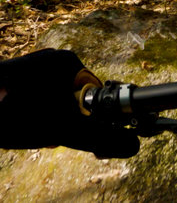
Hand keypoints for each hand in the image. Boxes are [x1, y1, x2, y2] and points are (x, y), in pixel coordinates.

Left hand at [0, 49, 139, 157]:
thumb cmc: (11, 113)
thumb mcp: (62, 130)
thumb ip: (101, 137)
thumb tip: (134, 146)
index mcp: (69, 62)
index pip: (95, 95)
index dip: (89, 119)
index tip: (74, 134)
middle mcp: (52, 59)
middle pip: (74, 100)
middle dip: (63, 122)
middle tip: (44, 132)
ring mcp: (32, 67)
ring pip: (54, 104)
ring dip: (46, 122)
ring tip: (26, 128)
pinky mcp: (15, 78)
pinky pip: (36, 101)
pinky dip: (30, 117)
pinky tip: (16, 124)